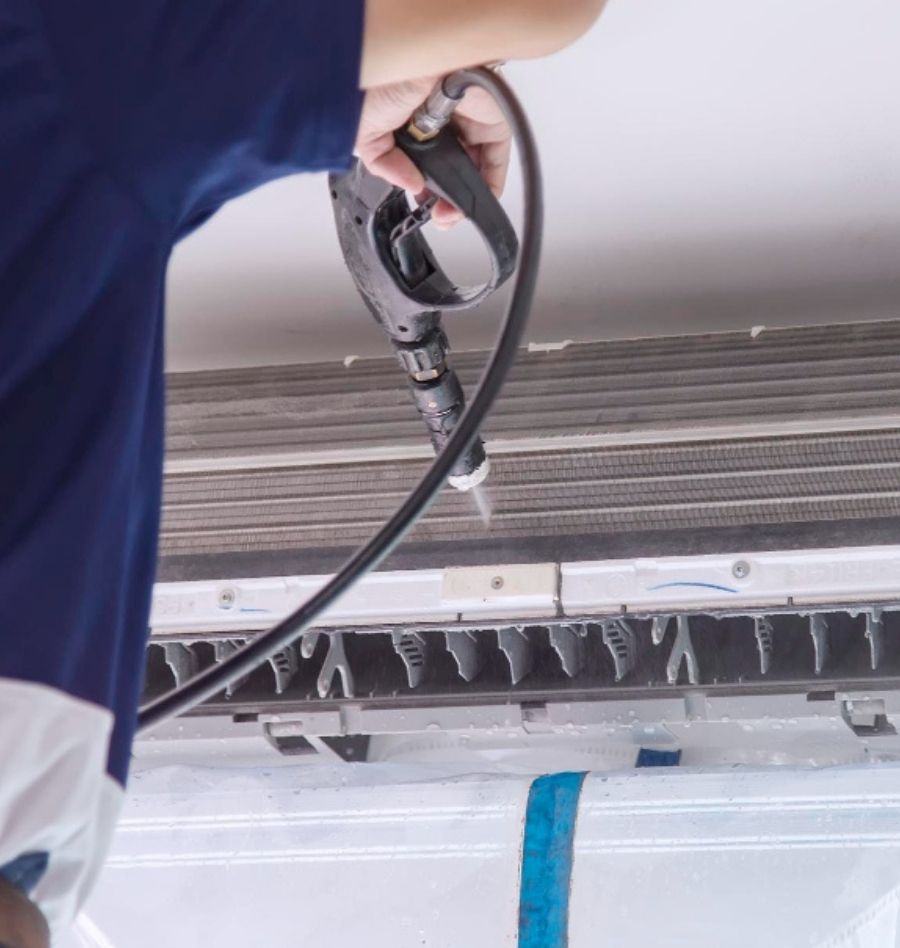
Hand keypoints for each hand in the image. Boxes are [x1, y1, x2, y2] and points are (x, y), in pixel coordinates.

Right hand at [355, 76, 510, 227]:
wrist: (409, 60)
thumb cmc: (383, 80)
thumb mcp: (365, 133)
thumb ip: (383, 165)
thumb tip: (410, 185)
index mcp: (412, 127)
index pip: (423, 168)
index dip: (423, 192)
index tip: (419, 206)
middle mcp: (441, 125)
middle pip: (450, 172)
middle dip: (444, 201)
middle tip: (438, 216)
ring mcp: (467, 123)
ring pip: (473, 170)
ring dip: (464, 200)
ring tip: (450, 214)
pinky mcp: (491, 120)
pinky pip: (496, 160)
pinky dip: (489, 186)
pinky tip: (472, 201)